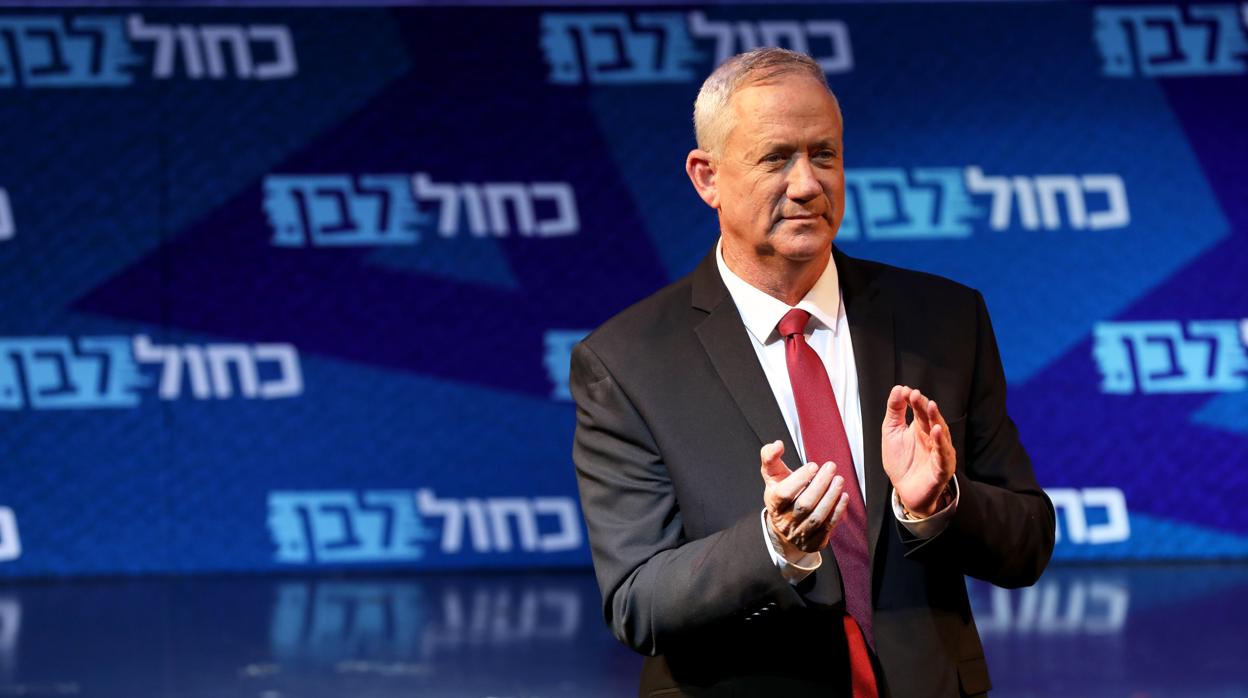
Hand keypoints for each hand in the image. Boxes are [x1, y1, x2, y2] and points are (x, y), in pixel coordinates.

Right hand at [759, 440, 848, 554]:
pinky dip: (837, 512)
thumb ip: (770, 457)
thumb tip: (777, 444)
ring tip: (839, 480)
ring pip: (817, 518)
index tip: (814, 465)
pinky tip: (843, 496)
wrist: (784, 527)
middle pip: (804, 505)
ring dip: (831, 497)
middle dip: (820, 485)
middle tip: (831, 467)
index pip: (784, 493)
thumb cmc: (781, 494)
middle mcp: (785, 521)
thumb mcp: (772, 476)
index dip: (800, 479)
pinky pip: (827, 528)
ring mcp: (799, 534)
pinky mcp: (813, 543)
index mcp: (773, 504)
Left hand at [881, 386, 955, 517]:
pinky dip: (940, 443)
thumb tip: (899, 388)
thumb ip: (895, 411)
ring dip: (936, 419)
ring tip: (931, 406)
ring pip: (941, 434)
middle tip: (916, 395)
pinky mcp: (942, 468)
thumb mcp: (892, 432)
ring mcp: (939, 452)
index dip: (915, 400)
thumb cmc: (901, 462)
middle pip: (931, 419)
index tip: (906, 391)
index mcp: (921, 428)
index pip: (921, 410)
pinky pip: (943, 454)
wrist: (905, 491)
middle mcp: (933, 438)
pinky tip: (935, 431)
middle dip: (925, 406)